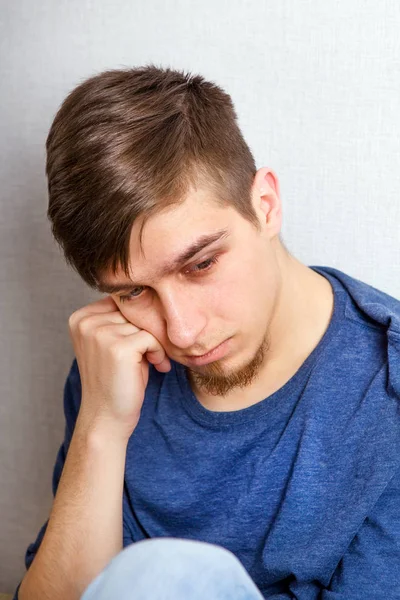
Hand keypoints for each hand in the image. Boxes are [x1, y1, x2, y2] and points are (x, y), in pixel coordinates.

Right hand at [68, 295, 170, 437]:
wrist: (106, 418)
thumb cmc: (116, 380)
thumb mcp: (113, 342)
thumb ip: (121, 319)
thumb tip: (151, 293)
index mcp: (80, 318)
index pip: (122, 301)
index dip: (137, 321)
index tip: (142, 343)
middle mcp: (86, 323)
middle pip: (134, 311)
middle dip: (148, 331)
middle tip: (153, 355)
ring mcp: (101, 334)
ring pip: (145, 323)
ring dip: (156, 343)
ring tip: (154, 362)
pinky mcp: (119, 348)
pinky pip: (151, 337)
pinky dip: (159, 352)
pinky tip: (156, 367)